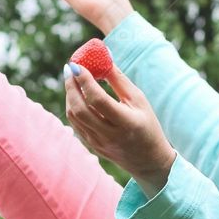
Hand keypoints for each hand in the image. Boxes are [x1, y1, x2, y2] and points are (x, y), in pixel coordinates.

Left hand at [64, 61, 175, 196]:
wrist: (149, 160)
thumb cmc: (147, 124)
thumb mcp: (139, 100)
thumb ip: (119, 80)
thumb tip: (103, 58)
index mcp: (126, 123)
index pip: (98, 100)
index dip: (85, 81)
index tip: (78, 64)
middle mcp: (110, 135)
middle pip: (80, 109)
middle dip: (71, 86)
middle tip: (71, 68)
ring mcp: (98, 143)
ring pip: (74, 117)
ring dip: (70, 95)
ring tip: (72, 79)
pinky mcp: (92, 146)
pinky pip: (76, 124)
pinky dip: (73, 107)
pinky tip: (76, 95)